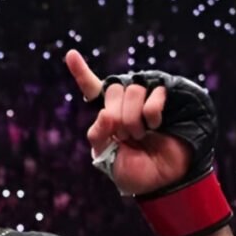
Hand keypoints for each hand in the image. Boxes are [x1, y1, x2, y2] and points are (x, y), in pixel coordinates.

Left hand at [65, 50, 190, 195]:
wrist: (161, 180)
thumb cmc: (132, 169)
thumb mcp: (105, 158)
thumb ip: (98, 135)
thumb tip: (106, 113)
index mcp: (107, 115)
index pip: (93, 90)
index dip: (82, 72)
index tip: (70, 55)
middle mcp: (125, 103)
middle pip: (113, 89)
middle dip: (116, 116)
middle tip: (125, 136)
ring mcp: (145, 100)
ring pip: (132, 91)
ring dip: (134, 119)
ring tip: (140, 135)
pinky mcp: (165, 98)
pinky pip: (153, 95)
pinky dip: (152, 115)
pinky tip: (155, 125)